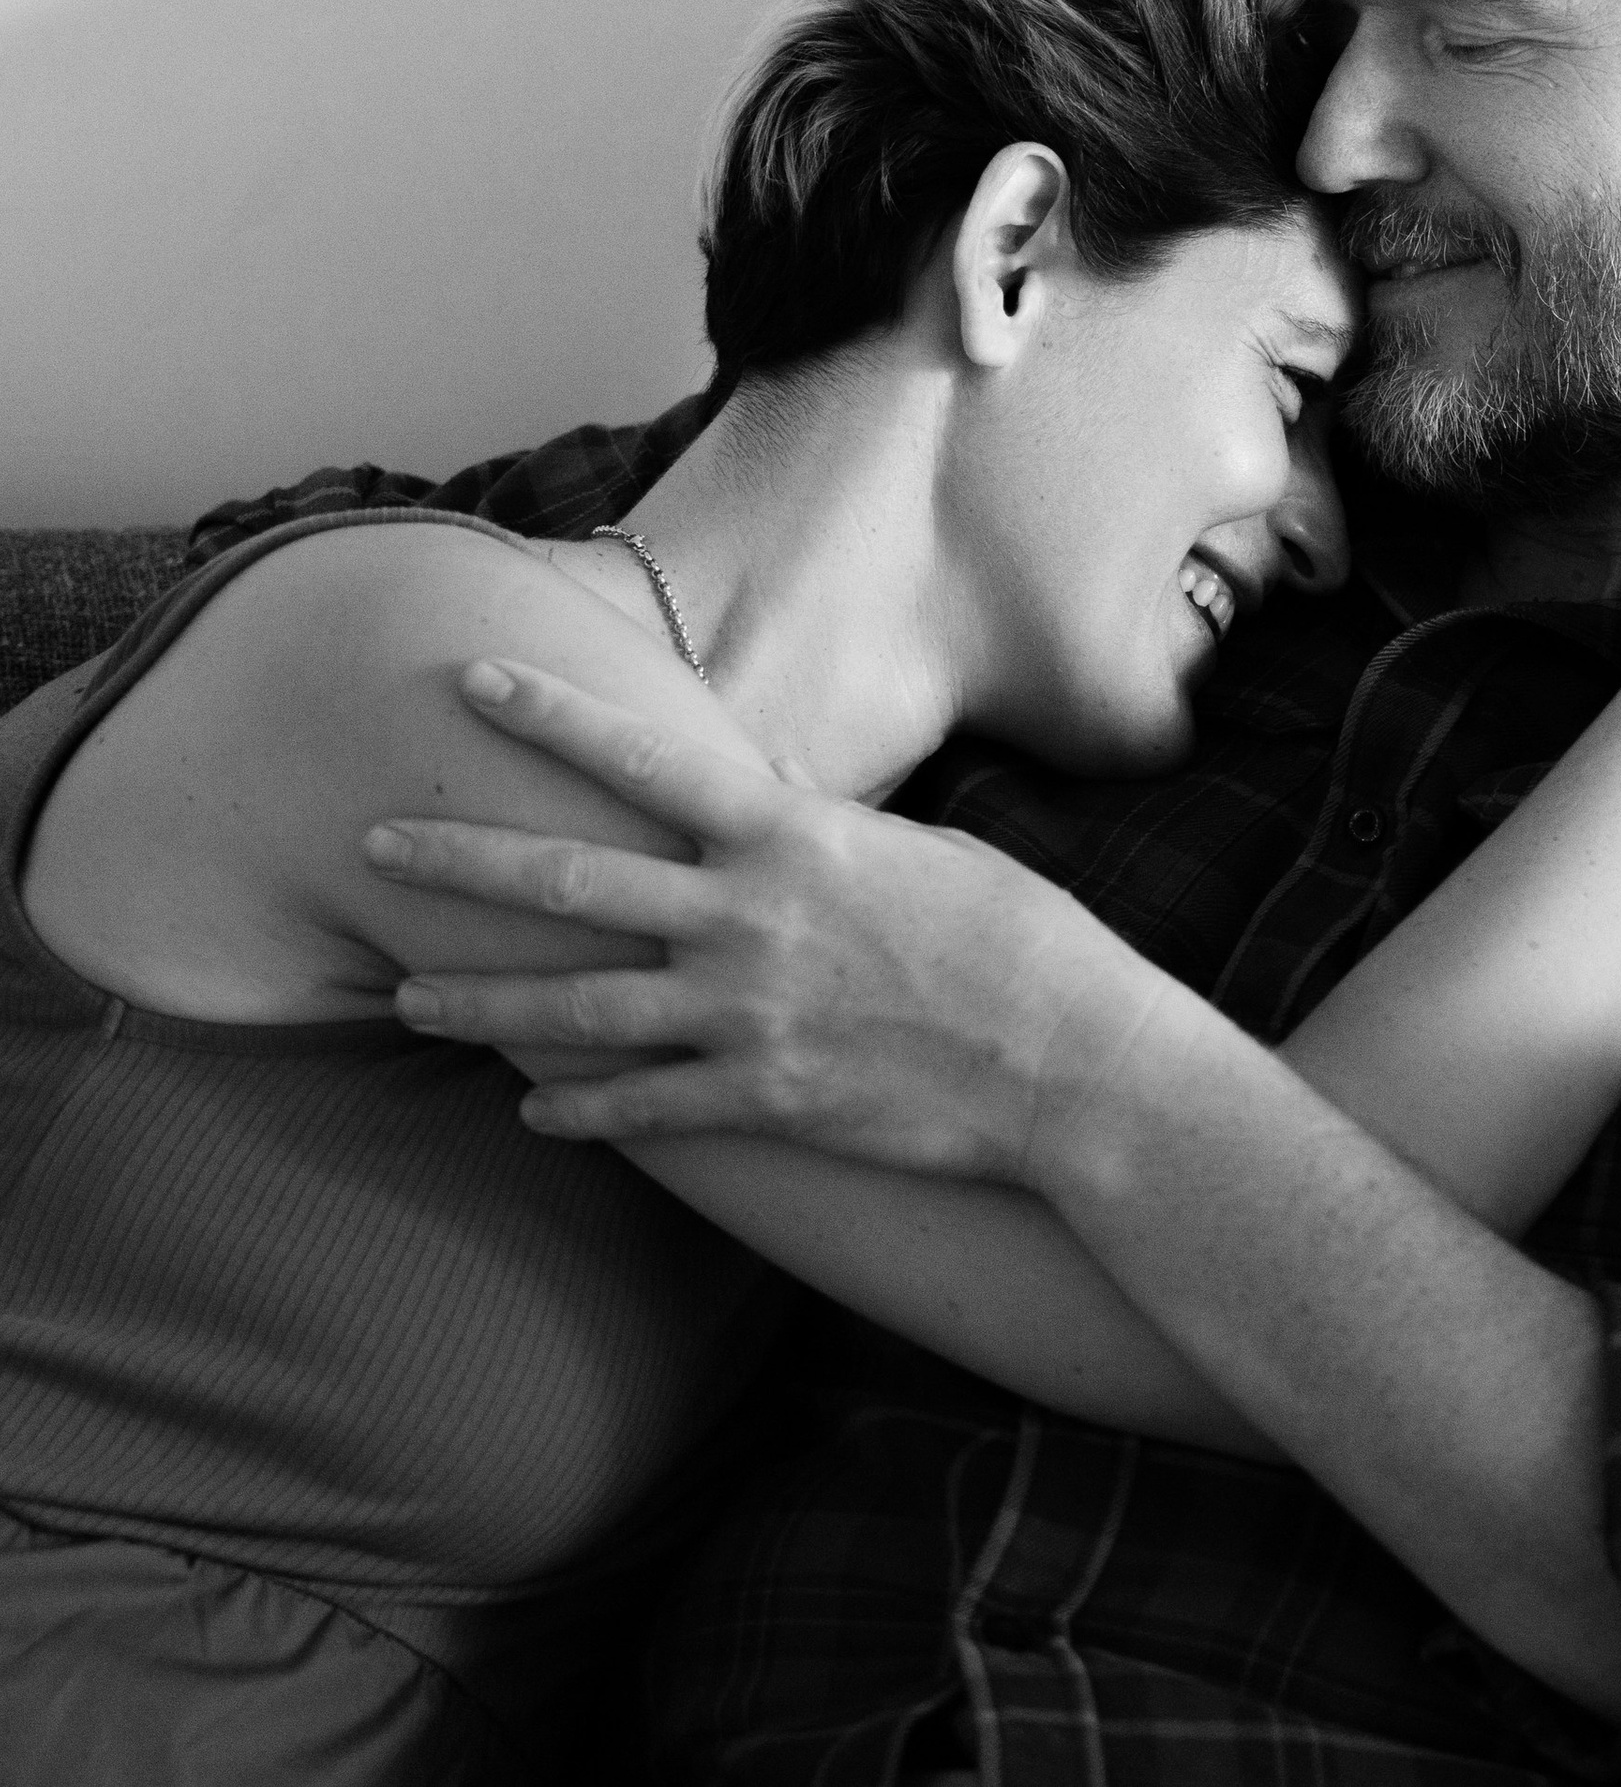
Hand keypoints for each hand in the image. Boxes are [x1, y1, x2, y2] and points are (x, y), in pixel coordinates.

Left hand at [365, 659, 1160, 1176]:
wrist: (1069, 1062)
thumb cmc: (1018, 940)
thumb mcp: (921, 853)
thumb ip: (821, 830)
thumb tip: (757, 792)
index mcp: (793, 838)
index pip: (645, 759)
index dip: (552, 715)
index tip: (474, 681)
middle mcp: (749, 917)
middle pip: (570, 881)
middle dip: (462, 858)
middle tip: (375, 843)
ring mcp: (746, 1014)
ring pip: (574, 1008)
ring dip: (481, 1002)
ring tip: (410, 996)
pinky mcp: (761, 1099)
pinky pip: (640, 1107)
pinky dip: (577, 1111)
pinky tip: (532, 1113)